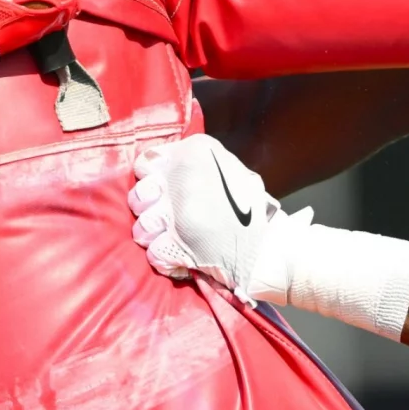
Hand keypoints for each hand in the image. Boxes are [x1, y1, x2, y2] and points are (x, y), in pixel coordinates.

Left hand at [129, 134, 299, 303]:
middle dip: (148, 210)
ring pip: (142, 225)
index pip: (147, 161)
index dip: (153, 180)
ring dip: (156, 237)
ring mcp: (181, 212)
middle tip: (167, 216)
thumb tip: (156, 168)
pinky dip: (166, 257)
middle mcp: (185, 176)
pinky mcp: (178, 245)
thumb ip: (190, 163)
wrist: (269, 248)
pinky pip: (153, 251)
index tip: (165, 190)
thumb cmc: (247, 209)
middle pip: (139, 195)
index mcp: (197, 152)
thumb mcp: (226, 169)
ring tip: (177, 238)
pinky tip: (183, 253)